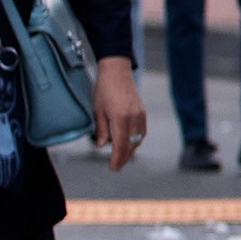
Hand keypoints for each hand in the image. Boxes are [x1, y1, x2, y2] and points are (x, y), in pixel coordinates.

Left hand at [93, 55, 147, 170]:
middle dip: (123, 158)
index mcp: (120, 118)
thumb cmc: (104, 89)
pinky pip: (141, 131)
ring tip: (120, 157)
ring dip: (130, 150)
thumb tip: (102, 146)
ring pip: (138, 139)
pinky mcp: (142, 112)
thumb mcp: (97, 110)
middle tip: (116, 167)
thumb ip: (101, 129)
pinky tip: (128, 143)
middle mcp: (133, 118)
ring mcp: (140, 115)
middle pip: (131, 145)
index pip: (120, 145)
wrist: (117, 71)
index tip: (113, 168)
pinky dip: (135, 140)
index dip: (117, 159)